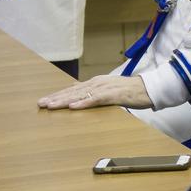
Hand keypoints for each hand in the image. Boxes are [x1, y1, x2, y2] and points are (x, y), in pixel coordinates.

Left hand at [37, 75, 153, 109]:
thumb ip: (93, 90)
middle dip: (56, 98)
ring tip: (51, 106)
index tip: (45, 101)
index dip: (58, 95)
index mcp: (96, 83)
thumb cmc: (131, 91)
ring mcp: (105, 88)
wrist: (150, 88)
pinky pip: (96, 99)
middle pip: (73, 92)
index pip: (73, 90)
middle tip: (41, 104)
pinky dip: (84, 103)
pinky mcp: (114, 95)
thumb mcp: (109, 89)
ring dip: (65, 101)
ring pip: (81, 95)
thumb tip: (76, 89)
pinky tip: (73, 106)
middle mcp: (98, 83)